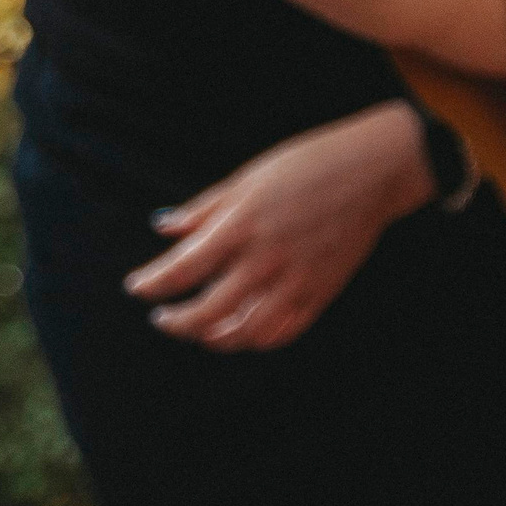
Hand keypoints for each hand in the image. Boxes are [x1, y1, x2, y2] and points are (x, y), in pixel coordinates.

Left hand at [125, 101, 434, 351]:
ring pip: (244, 332)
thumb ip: (203, 209)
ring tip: (197, 331)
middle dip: (176, 321)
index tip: (135, 288)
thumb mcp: (246, 178)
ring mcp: (296, 282)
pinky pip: (283, 332)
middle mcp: (266, 261)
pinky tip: (240, 334)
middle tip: (160, 318)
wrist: (371, 174)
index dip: (153, 284)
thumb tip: (162, 227)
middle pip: (208, 311)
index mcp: (241, 226)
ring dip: (213, 338)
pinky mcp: (321, 295)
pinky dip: (255, 340)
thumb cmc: (305, 166)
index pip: (183, 269)